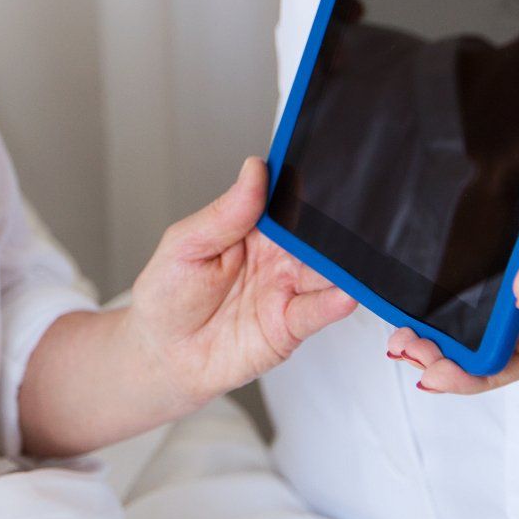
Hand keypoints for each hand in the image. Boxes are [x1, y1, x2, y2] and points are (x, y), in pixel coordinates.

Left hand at [126, 157, 354, 410]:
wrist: (162, 355)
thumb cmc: (168, 296)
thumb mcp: (186, 245)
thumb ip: (224, 213)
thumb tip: (254, 170)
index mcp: (251, 227)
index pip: (286, 199)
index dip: (304, 182)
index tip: (323, 163)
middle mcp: (276, 257)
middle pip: (314, 235)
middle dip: (333, 224)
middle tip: (347, 214)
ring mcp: (286, 290)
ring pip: (325, 271)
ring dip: (343, 263)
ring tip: (355, 253)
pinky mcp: (289, 326)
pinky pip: (316, 311)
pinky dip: (333, 302)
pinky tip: (343, 293)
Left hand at [388, 23, 518, 391]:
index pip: (514, 352)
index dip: (476, 375)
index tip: (435, 373)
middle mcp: (513, 270)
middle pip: (474, 337)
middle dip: (436, 356)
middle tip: (399, 346)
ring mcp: (489, 246)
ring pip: (452, 305)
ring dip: (420, 325)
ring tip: (387, 320)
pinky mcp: (467, 216)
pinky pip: (438, 259)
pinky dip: (410, 278)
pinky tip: (385, 273)